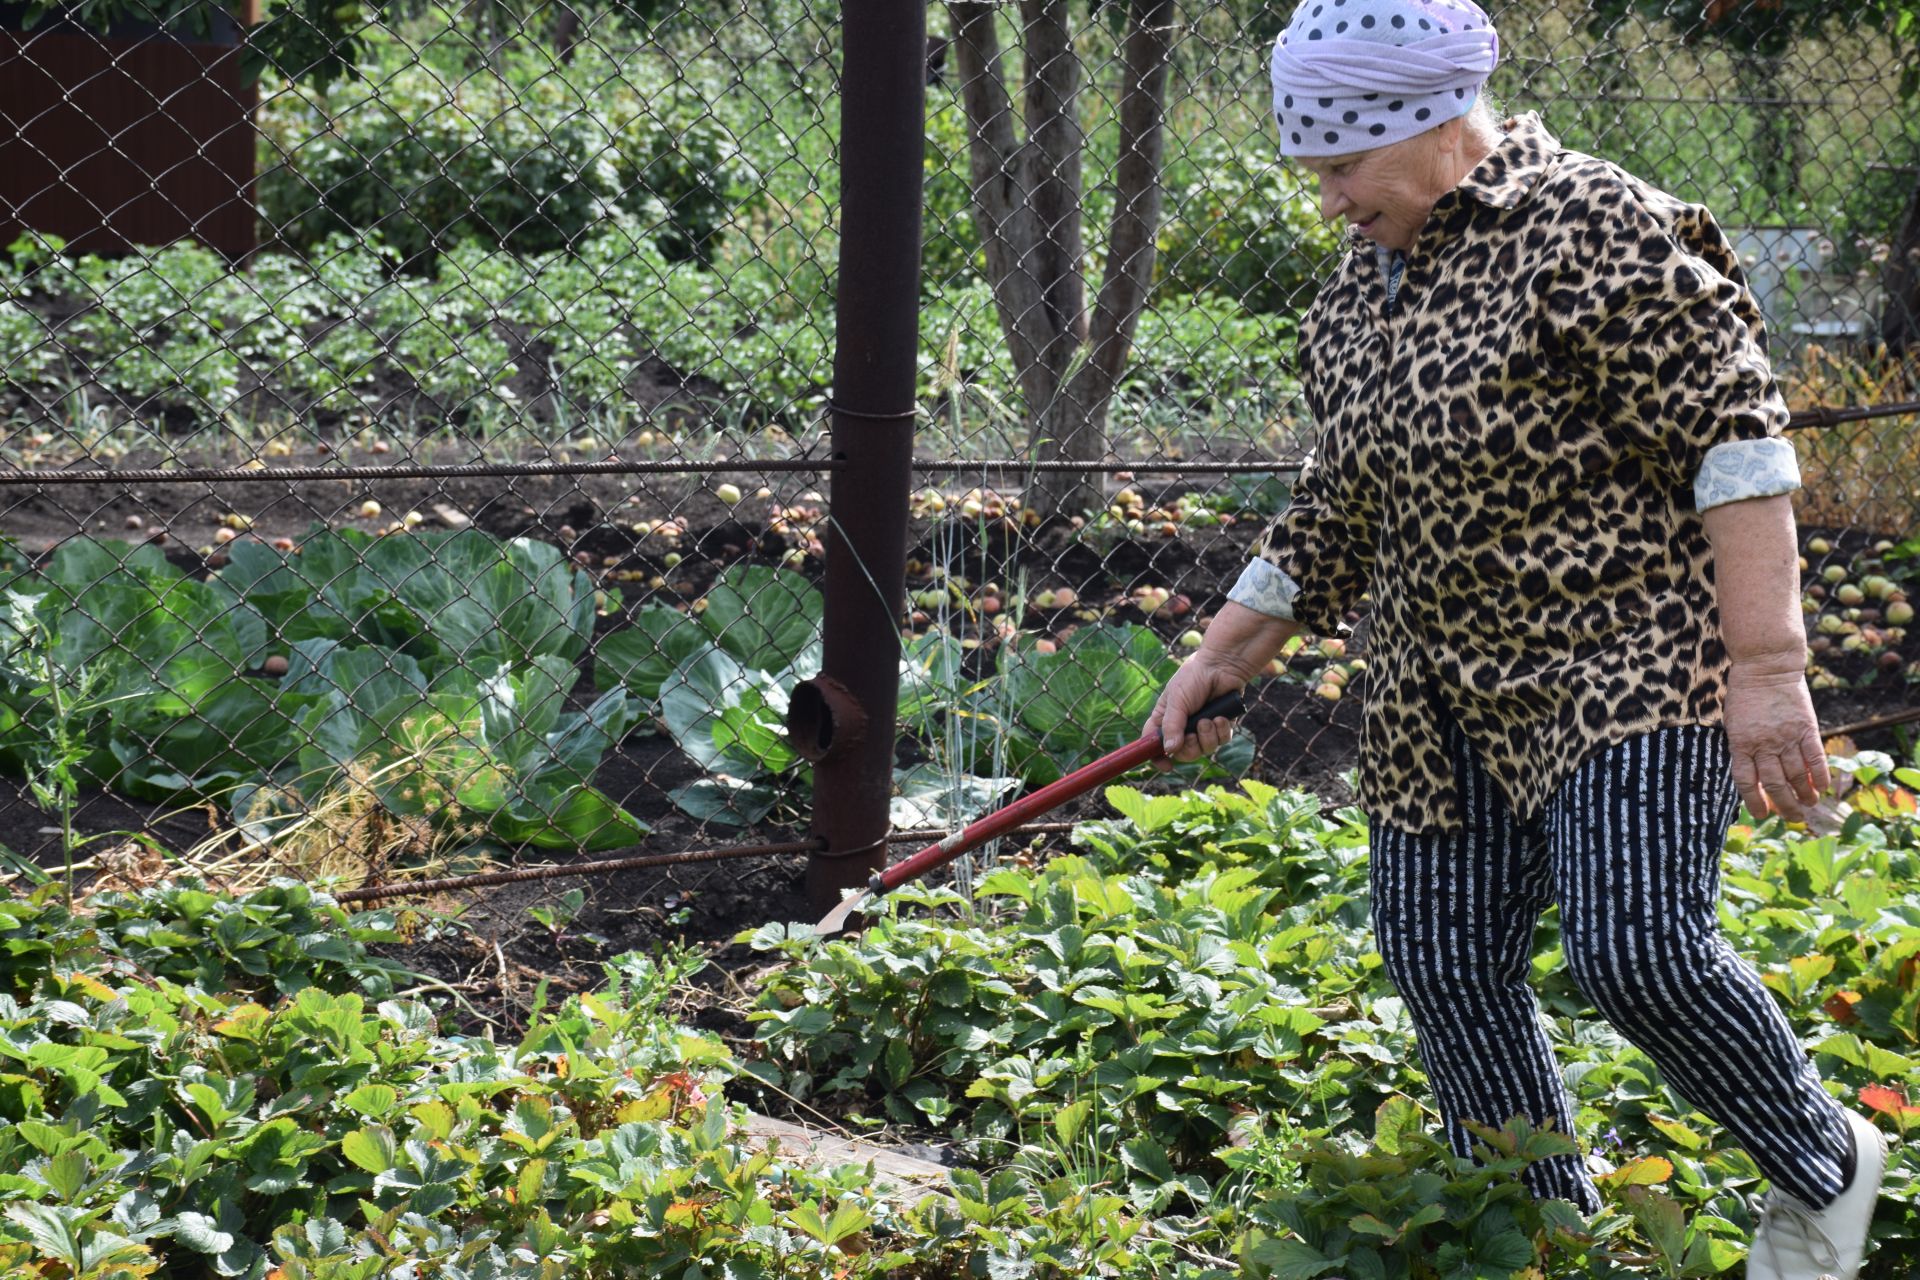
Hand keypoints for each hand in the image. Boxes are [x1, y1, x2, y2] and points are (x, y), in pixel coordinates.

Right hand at [1144, 655, 1247, 772]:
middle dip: (1190, 747)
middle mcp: (1182, 726)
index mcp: (1164, 719)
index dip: (1158, 757)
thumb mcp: (1177, 700)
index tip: (1166, 765)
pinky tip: (1221, 718)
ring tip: (1210, 720)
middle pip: (1182, 753)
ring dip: (1207, 737)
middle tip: (1194, 734)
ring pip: (1204, 749)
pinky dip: (1221, 731)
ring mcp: (1202, 727)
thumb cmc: (1194, 678)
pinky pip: (1221, 741)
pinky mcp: (1220, 726)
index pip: (1155, 744)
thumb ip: (1172, 726)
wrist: (1223, 666)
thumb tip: (1169, 750)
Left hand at [1723, 659, 1829, 824]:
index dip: (1753, 802)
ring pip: (1796, 775)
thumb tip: (1754, 777)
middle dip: (1784, 806)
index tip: (1761, 815)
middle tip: (1792, 817)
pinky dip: (1819, 776)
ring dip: (1804, 795)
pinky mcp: (1806, 728)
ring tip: (1808, 805)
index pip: (1746, 781)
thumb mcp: (1733, 723)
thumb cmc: (1745, 695)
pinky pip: (1815, 758)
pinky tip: (1822, 788)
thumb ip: (1742, 748)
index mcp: (1740, 743)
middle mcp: (1763, 743)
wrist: (1766, 666)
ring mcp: (1786, 736)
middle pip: (1774, 784)